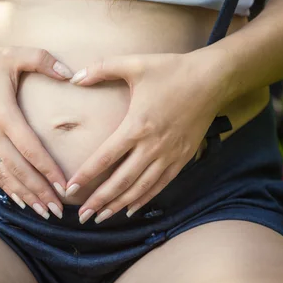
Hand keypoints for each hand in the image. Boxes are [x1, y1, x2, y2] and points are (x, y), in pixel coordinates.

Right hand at [0, 36, 73, 218]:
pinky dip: (6, 188)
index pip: (31, 149)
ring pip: (4, 176)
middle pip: (19, 170)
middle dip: (40, 192)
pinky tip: (20, 200)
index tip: (65, 187)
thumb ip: (45, 61)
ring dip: (24, 196)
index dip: (49, 170)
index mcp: (3, 114)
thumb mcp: (15, 54)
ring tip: (44, 212)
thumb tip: (72, 74)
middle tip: (59, 211)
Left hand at [66, 51, 226, 223]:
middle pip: (121, 181)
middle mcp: (152, 146)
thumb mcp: (134, 64)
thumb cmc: (172, 69)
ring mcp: (169, 155)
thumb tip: (73, 77)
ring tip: (102, 218)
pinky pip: (161, 185)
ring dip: (119, 205)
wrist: (212, 79)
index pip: (105, 158)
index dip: (86, 176)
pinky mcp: (182, 158)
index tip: (70, 190)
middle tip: (82, 217)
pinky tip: (131, 208)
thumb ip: (101, 69)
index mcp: (136, 126)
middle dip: (99, 201)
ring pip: (140, 188)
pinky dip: (145, 199)